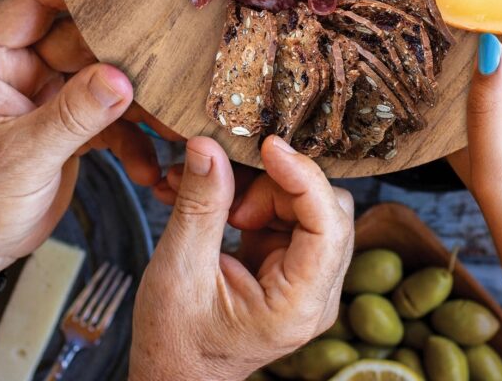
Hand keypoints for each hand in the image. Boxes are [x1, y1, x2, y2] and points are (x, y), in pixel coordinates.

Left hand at [0, 0, 153, 281]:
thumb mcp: (20, 158)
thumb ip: (71, 116)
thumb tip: (122, 80)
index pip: (35, 0)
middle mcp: (20, 66)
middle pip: (82, 35)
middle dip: (126, 46)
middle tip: (172, 46)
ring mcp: (48, 91)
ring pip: (104, 74)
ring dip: (138, 97)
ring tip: (174, 114)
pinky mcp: (70, 119)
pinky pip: (110, 113)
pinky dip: (132, 137)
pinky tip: (148, 163)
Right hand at [129, 135, 353, 380]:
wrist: (174, 378)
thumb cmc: (175, 343)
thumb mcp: (179, 271)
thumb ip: (200, 205)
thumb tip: (208, 145)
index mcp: (299, 306)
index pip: (328, 224)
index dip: (303, 176)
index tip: (268, 146)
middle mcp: (316, 294)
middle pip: (323, 208)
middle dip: (273, 186)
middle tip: (225, 193)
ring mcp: (306, 280)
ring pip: (305, 204)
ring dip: (257, 188)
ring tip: (206, 192)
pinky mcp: (290, 266)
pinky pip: (285, 214)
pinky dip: (250, 199)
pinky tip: (213, 201)